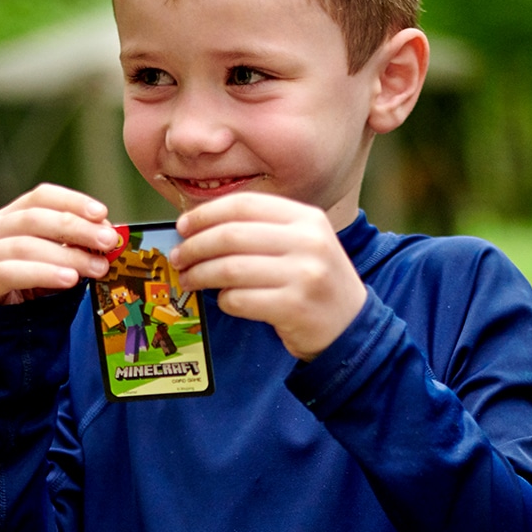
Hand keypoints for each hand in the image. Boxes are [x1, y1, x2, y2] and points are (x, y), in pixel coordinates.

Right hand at [0, 184, 118, 306]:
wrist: (7, 330)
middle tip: (108, 241)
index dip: (72, 202)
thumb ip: (77, 247)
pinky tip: (68, 279)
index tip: (101, 213)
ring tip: (96, 267)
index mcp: (10, 217)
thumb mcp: (58, 263)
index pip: (41, 197)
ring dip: (66, 256)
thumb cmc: (35, 290)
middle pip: (34, 219)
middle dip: (76, 229)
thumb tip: (110, 236)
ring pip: (24, 246)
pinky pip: (10, 274)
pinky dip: (42, 274)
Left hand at [172, 193, 366, 359]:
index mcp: (307, 218)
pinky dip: (224, 301)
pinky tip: (225, 301)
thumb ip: (262, 230)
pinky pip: (240, 300)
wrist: (351, 326)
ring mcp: (303, 275)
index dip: (205, 214)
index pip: (244, 205)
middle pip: (231, 236)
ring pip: (230, 269)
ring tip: (190, 280)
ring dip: (201, 275)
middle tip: (179, 257)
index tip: (183, 227)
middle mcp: (308, 242)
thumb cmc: (316, 283)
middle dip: (195, 247)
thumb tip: (200, 226)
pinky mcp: (293, 307)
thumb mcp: (303, 243)